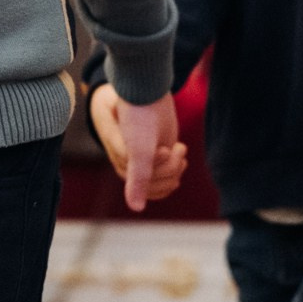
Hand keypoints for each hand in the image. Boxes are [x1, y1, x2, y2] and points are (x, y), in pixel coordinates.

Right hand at [90, 84, 186, 212]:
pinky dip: (179, 164)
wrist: (146, 92)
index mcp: (123, 166)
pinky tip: (179, 149)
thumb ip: (139, 178)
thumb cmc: (138, 119)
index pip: (148, 187)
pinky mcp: (158, 154)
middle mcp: (132, 167)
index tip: (164, 149)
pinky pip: (171, 174)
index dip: (161, 169)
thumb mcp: (139, 150)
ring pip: (167, 180)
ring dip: (177, 166)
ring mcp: (146, 161)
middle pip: (160, 185)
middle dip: (171, 168)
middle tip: (174, 148)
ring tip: (178, 148)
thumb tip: (137, 209)